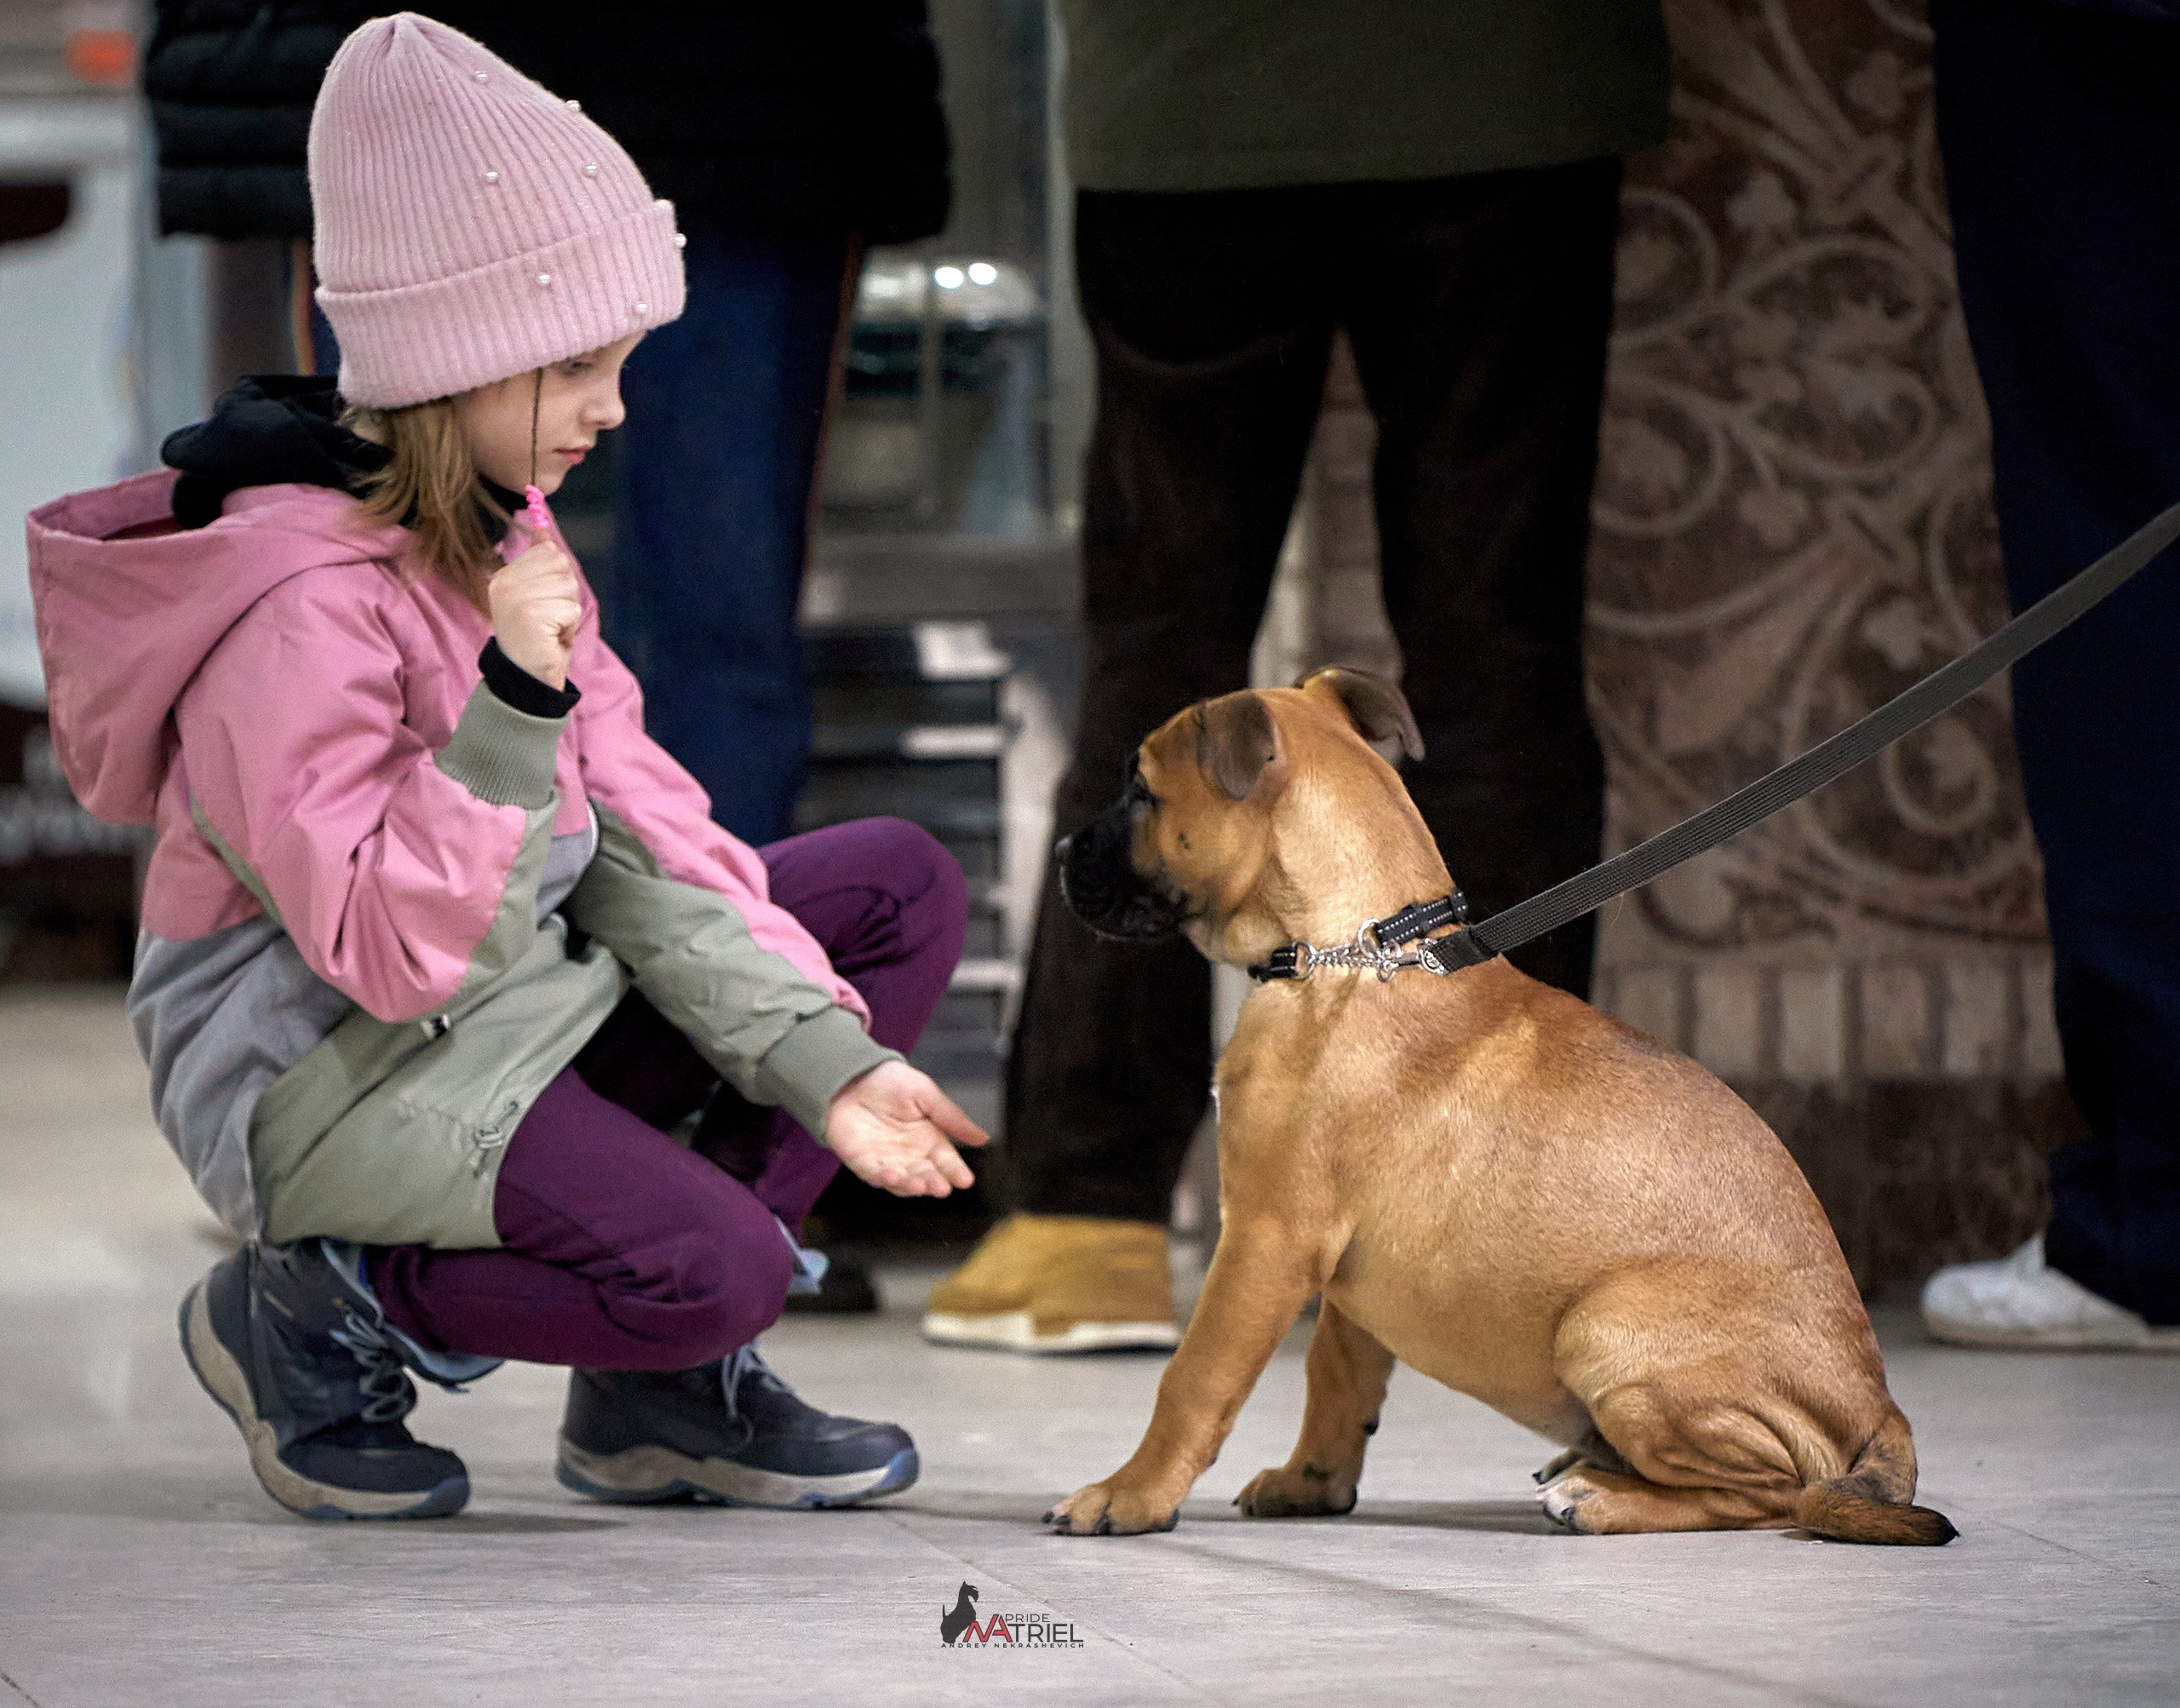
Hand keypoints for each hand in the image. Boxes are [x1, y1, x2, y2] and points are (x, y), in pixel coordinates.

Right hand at [488, 539, 581, 689]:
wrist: (527, 677)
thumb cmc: (537, 637)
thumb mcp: (534, 595)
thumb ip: (537, 563)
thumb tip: (542, 530)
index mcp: (503, 576)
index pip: (547, 550)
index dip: (557, 577)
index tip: (544, 599)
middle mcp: (504, 583)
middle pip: (560, 563)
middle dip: (566, 592)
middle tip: (550, 616)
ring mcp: (516, 598)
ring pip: (568, 585)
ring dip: (568, 610)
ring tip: (551, 627)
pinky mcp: (532, 614)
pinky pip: (570, 608)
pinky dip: (569, 626)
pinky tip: (553, 637)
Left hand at [823, 1060, 986, 1196]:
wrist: (852, 1075)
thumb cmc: (890, 1081)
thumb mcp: (927, 1094)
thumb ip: (952, 1118)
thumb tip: (982, 1137)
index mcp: (929, 1138)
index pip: (946, 1160)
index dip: (956, 1171)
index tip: (965, 1180)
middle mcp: (910, 1154)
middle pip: (926, 1175)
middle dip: (934, 1183)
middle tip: (942, 1187)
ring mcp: (887, 1160)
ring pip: (903, 1181)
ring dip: (911, 1186)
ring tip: (920, 1186)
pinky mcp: (863, 1162)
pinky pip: (874, 1175)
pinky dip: (883, 1179)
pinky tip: (893, 1177)